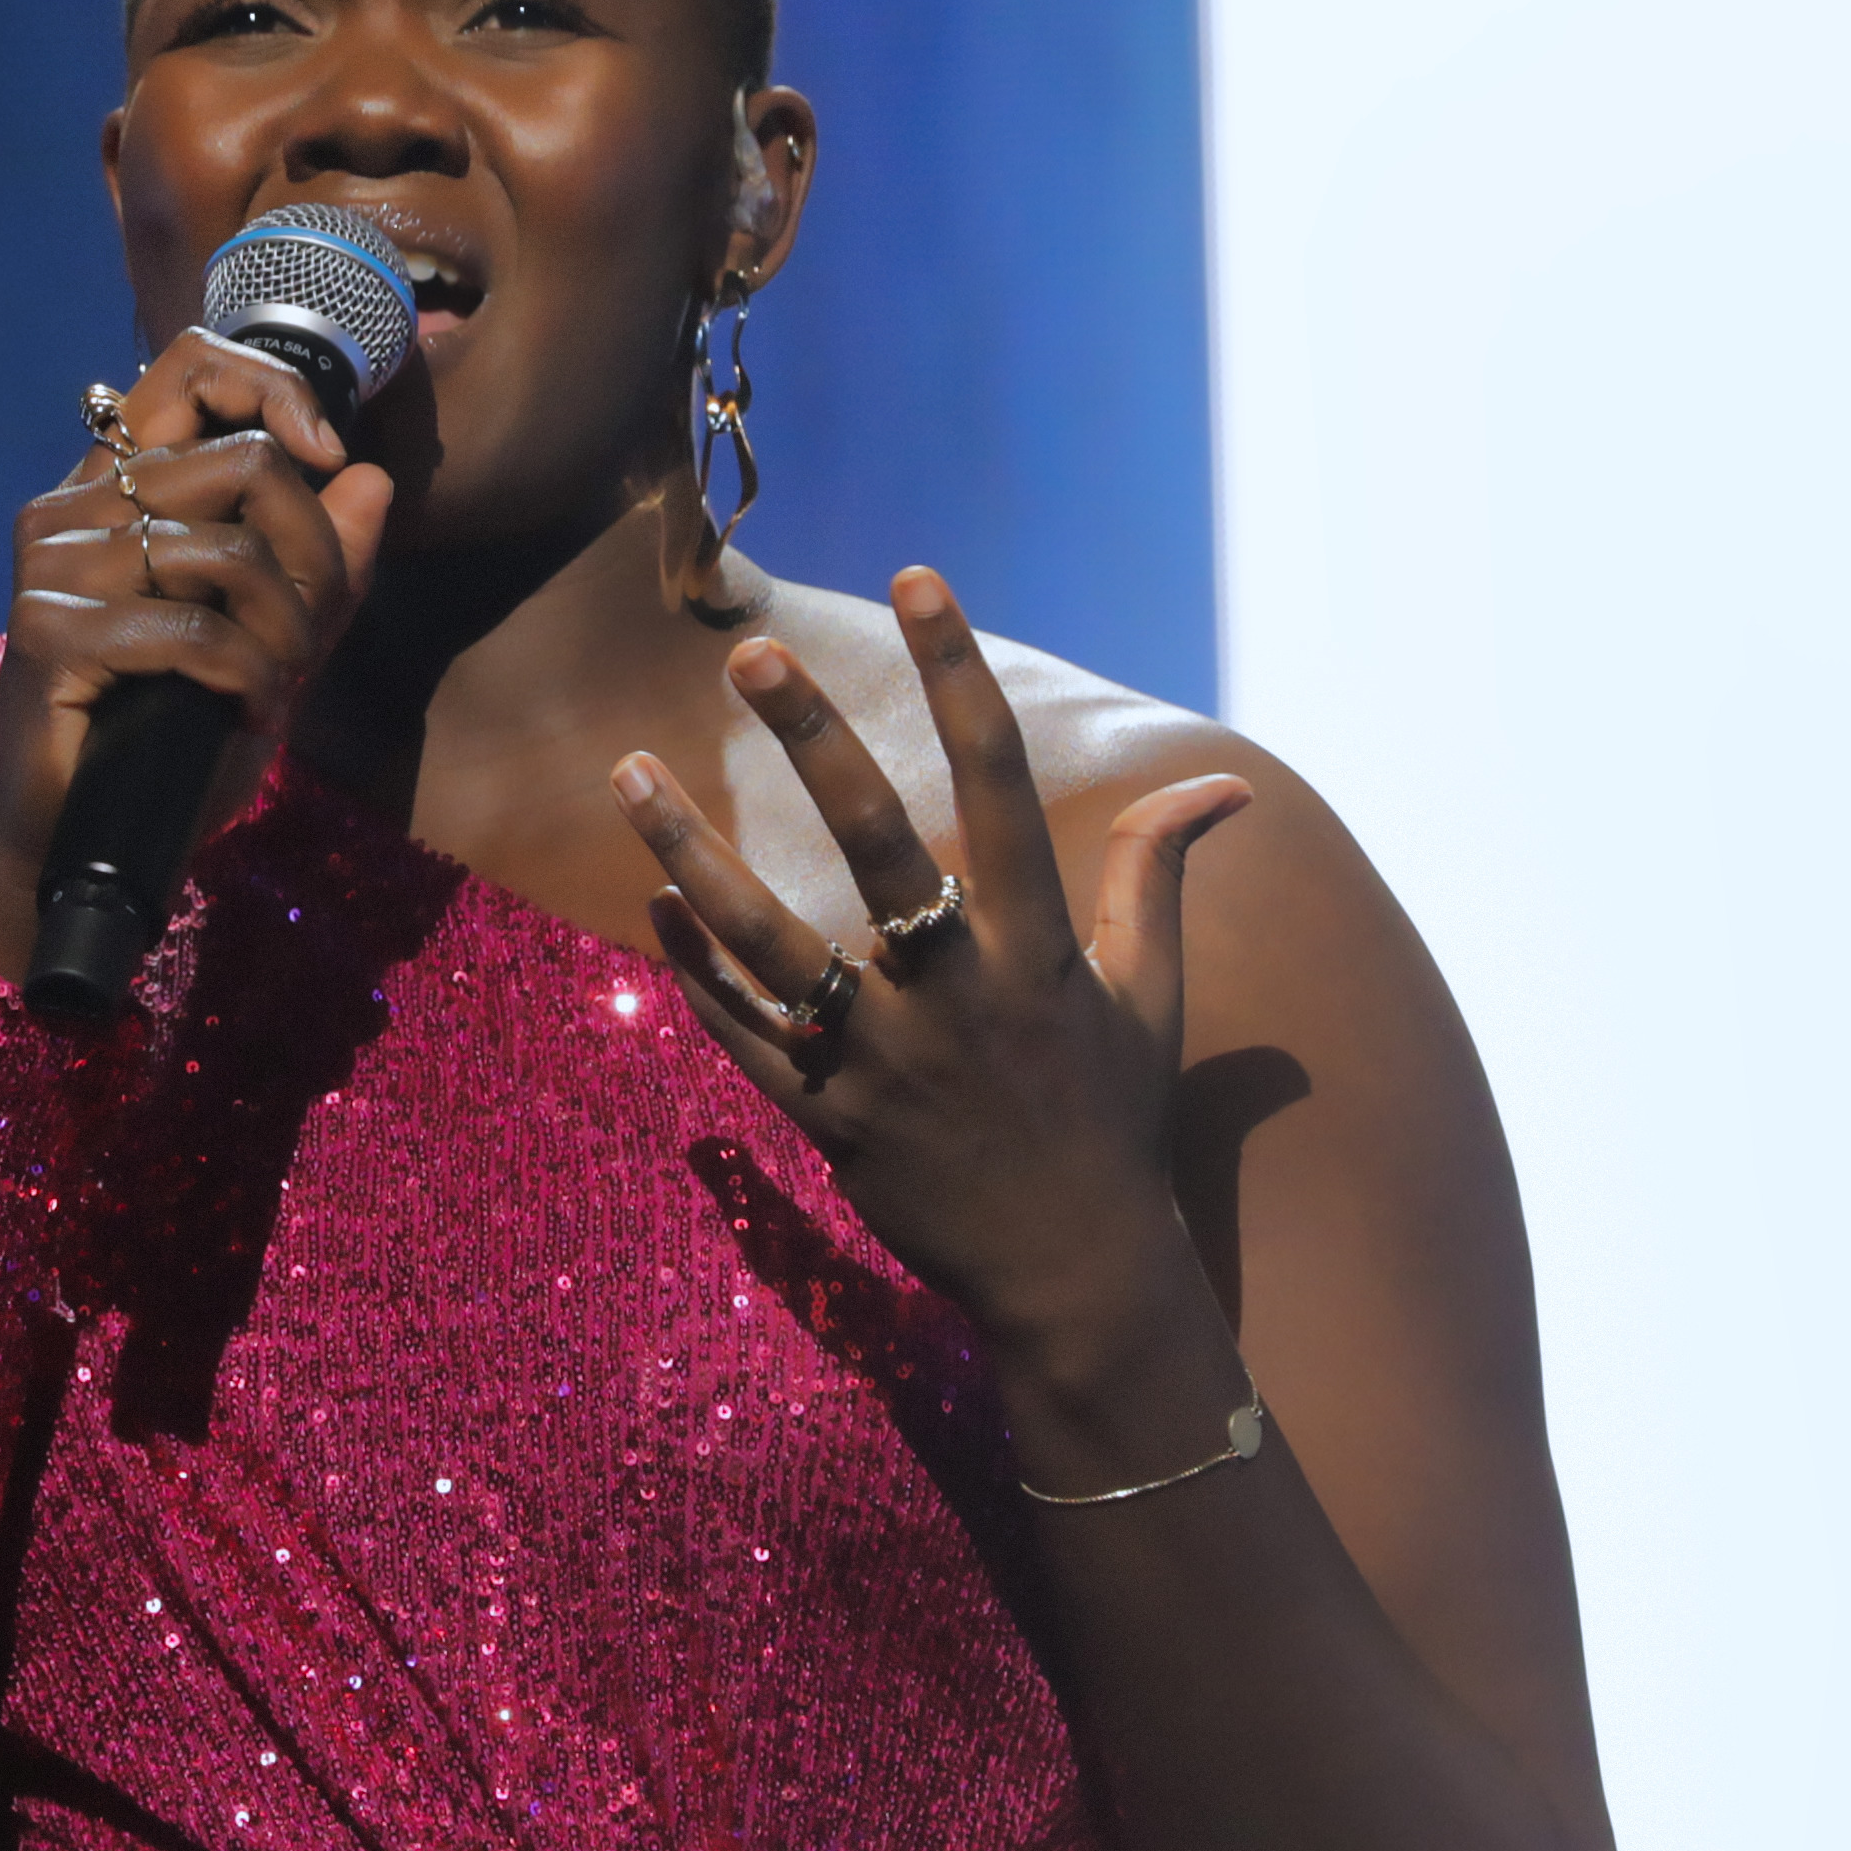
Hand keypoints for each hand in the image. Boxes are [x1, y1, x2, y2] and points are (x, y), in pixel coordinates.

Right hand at [0, 328, 398, 977]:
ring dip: (285, 633)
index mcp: (116, 488)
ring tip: (274, 686)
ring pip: (231, 548)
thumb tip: (371, 479)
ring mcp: (53, 565)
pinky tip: (243, 713)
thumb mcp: (273, 643)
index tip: (328, 452)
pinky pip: (196, 629)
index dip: (275, 389)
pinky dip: (247, 679)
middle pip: (246, 460)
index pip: (190, 365)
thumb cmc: (170, 743)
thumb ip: (324, 564)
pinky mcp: (49, 630)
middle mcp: (73, 507)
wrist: (89, 847)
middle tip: (307, 636)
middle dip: (313, 558)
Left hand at [612, 569, 1257, 1384]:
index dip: (961, 672)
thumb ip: (1156, 876)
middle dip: (813, 741)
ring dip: (692, 855)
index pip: (998, 781)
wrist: (1073, 1275)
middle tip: (750, 654)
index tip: (922, 575)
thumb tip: (1221, 785)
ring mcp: (884, 1058)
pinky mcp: (828, 1117)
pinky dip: (693, 972)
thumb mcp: (1149, 996)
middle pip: (875, 845)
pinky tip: (651, 901)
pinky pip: (742, 1034)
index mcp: (1037, 948)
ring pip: (771, 943)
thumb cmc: (1111, 1119)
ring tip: (629, 773)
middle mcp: (957, 993)